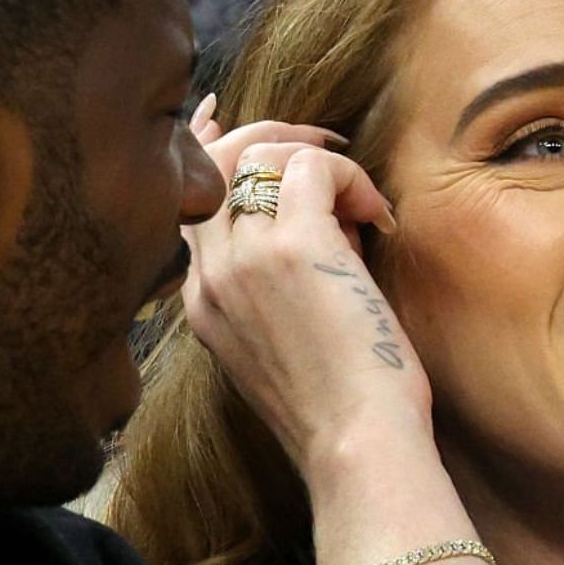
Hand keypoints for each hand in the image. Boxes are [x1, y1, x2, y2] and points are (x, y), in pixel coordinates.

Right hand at [182, 98, 427, 470]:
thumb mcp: (282, 346)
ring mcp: (244, 258)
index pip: (186, 204)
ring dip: (315, 157)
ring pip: (258, 153)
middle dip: (269, 138)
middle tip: (324, 151)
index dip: (207, 152)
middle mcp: (211, 275)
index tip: (220, 117)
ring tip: (358, 196)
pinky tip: (377, 220)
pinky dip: (350, 177)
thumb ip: (279, 286)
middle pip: (215, 164)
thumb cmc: (340, 411)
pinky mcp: (292, 246)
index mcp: (202, 302)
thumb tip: (327, 223)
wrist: (355, 448)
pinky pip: (311, 166)